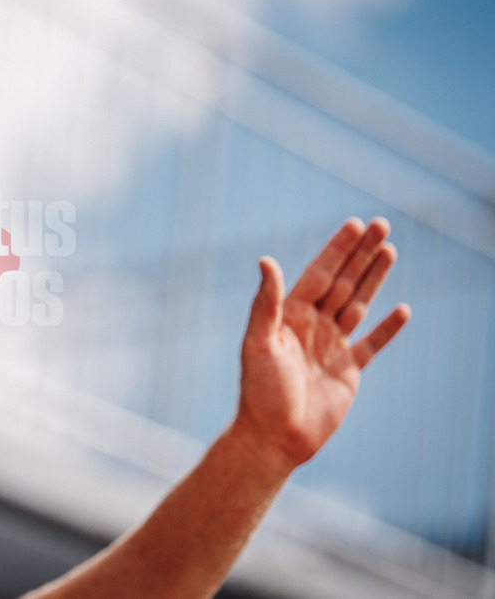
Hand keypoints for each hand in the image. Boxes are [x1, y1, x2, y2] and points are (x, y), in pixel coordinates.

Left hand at [235, 217, 410, 469]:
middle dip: (361, 254)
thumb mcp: (258, 342)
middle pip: (342, 282)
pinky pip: (371, 345)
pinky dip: (387, 329)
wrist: (274, 437)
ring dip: (374, 278)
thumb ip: (266, 302)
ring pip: (358, 305)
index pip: (319, 273)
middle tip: (382, 224)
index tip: (355, 224)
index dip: (338, 249)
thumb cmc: (260, 391)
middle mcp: (311, 327)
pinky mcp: (347, 372)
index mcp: (290, 316)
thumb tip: (265, 260)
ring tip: (391, 250)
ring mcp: (331, 348)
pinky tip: (402, 310)